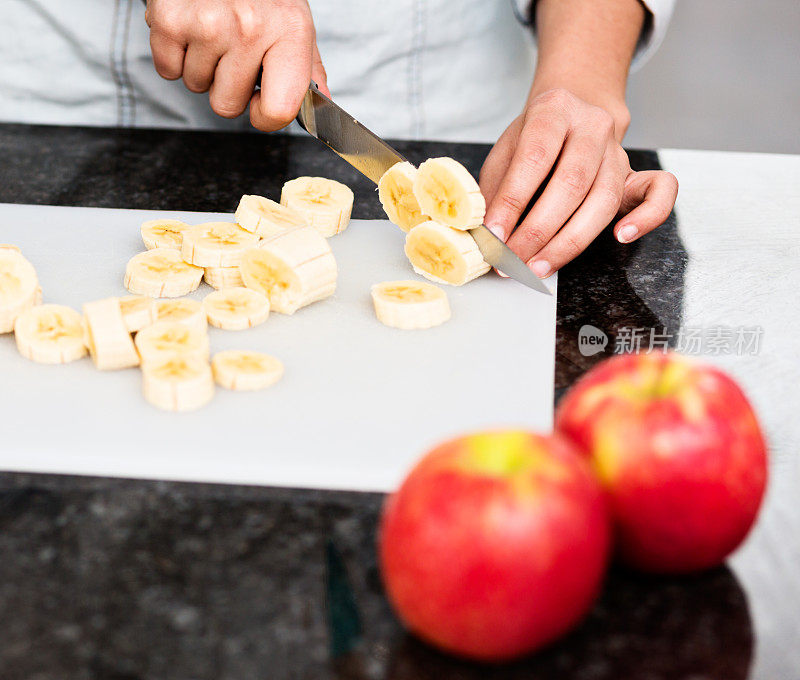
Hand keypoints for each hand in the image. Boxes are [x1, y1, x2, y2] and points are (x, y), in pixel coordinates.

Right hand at [145, 0, 327, 130]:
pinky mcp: (170, 20)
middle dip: (226, 87)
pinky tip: (189, 29)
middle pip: (227, 106)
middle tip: (231, 51)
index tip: (260, 105)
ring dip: (201, 66)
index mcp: (289, 32)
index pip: (278, 110)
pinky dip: (173, 54)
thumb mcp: (293, 21)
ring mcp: (208, 24)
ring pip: (196, 86)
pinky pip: (168, 69)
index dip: (265, 118)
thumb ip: (307, 67)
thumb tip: (320, 104)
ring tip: (211, 33)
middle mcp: (251, 28)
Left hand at [480, 89, 677, 277]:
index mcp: (554, 109)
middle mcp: (593, 126)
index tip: (495, 234)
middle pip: (571, 184)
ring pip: (603, 200)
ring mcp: (619, 150)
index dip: (513, 201)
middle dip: (537, 231)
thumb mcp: (504, 153)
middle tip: (511, 260)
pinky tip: (621, 237)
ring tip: (537, 266)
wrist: (571, 116)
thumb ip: (495, 189)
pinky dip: (646, 217)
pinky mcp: (636, 173)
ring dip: (568, 242)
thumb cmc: (532, 141)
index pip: (534, 158)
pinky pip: (660, 192)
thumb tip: (486, 233)